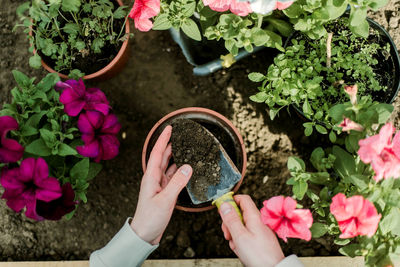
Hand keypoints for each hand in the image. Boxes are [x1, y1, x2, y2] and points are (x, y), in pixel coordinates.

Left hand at [131, 126, 191, 244]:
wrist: (144, 234)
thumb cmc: (150, 218)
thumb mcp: (165, 200)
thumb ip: (177, 183)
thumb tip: (188, 167)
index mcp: (151, 177)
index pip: (157, 153)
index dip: (163, 140)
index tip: (169, 128)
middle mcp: (154, 179)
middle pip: (162, 157)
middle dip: (169, 144)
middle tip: (178, 134)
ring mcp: (159, 185)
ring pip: (168, 166)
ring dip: (175, 157)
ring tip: (183, 147)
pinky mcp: (164, 192)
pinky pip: (172, 177)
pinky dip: (179, 170)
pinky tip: (186, 168)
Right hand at [219, 195, 284, 266]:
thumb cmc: (259, 255)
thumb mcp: (239, 236)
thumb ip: (231, 219)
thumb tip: (225, 204)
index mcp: (254, 217)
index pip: (242, 199)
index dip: (231, 201)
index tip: (222, 208)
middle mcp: (258, 221)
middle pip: (239, 213)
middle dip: (230, 222)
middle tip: (228, 233)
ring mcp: (260, 230)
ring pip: (241, 226)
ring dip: (234, 234)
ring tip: (236, 244)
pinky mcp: (260, 239)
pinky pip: (246, 235)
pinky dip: (241, 241)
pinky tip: (241, 249)